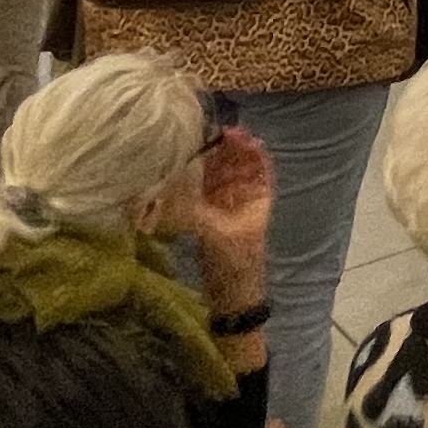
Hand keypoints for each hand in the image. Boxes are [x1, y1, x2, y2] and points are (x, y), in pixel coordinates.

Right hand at [191, 127, 277, 291]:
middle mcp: (243, 195)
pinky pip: (201, 187)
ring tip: (190, 141)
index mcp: (259, 196)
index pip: (257, 161)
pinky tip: (182, 164)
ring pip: (217, 172)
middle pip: (235, 163)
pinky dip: (193, 176)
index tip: (228, 131)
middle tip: (202, 130)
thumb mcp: (217, 235)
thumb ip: (194, 211)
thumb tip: (168, 190)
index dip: (246, 145)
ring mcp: (224, 204)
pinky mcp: (206, 213)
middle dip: (222, 146)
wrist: (230, 297)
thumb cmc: (235, 265)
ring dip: (206, 159)